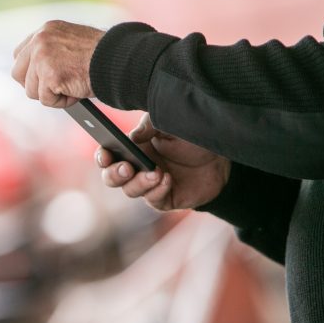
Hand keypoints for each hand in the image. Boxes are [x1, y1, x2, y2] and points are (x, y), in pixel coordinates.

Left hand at [11, 20, 104, 107]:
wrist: (118, 60)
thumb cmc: (102, 57)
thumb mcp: (72, 45)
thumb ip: (53, 52)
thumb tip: (37, 72)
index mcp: (46, 30)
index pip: (20, 54)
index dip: (29, 71)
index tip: (40, 78)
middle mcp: (40, 40)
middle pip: (17, 73)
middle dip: (34, 85)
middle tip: (53, 88)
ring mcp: (42, 57)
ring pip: (31, 90)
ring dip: (51, 94)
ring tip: (72, 85)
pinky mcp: (49, 75)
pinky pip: (46, 99)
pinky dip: (62, 101)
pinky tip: (76, 91)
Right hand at [97, 113, 230, 210]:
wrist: (221, 156)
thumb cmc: (191, 136)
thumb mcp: (170, 121)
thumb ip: (150, 125)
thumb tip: (132, 137)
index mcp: (132, 148)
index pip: (108, 155)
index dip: (102, 156)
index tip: (106, 153)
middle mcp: (136, 168)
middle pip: (111, 178)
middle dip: (114, 174)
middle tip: (127, 167)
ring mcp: (150, 185)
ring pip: (130, 191)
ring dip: (140, 182)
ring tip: (157, 171)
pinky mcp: (166, 199)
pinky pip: (154, 200)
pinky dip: (157, 191)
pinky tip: (167, 179)